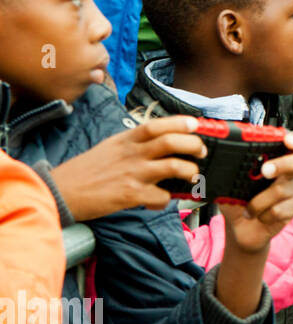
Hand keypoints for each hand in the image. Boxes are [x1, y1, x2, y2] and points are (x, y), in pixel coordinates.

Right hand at [49, 115, 208, 220]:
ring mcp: (132, 173)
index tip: (196, 125)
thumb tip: (161, 143)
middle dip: (193, 145)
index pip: (157, 125)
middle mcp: (131, 153)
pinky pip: (161, 196)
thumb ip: (134, 144)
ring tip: (191, 175)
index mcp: (125, 140)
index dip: (180, 123)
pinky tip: (159, 200)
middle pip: (171, 142)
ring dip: (189, 171)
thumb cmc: (86, 171)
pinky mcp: (131, 194)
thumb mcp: (110, 147)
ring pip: (173, 166)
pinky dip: (166, 199)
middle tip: (201, 152)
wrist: (60, 191)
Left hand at [217, 132, 292, 255]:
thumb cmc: (236, 200)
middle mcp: (289, 172)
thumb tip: (222, 159)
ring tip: (247, 209)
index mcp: (276, 158)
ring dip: (258, 202)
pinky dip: (262, 215)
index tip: (287, 140)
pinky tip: (257, 216)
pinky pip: (278, 210)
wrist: (239, 228)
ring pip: (281, 190)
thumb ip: (231, 169)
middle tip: (265, 171)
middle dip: (284, 164)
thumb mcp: (229, 182)